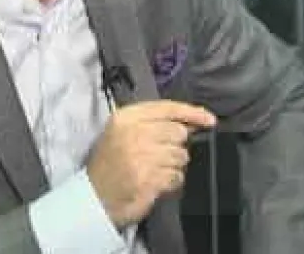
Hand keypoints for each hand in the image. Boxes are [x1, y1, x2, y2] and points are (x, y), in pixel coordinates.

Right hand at [86, 100, 215, 228]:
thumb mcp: (122, 131)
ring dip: (173, 166)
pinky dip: (171, 182)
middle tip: (159, 155)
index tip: (209, 120)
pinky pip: (177, 177)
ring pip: (181, 156)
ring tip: (154, 170)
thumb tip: (191, 122)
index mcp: (126, 117)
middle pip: (178, 133)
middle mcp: (134, 133)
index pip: (167, 108)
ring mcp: (142, 157)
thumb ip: (152, 123)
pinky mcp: (149, 179)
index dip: (192, 112)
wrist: (94, 196)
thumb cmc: (110, 162)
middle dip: (176, 146)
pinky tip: (156, 182)